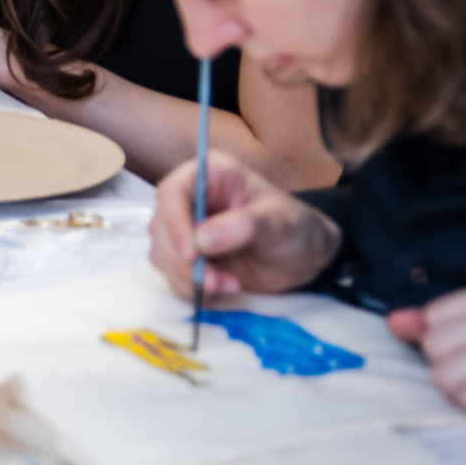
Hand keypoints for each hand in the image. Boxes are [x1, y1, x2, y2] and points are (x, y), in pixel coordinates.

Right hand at [149, 149, 337, 298]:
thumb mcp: (279, 222)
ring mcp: (185, 229)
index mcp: (209, 175)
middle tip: (216, 283)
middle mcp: (190, 199)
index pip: (172, 193)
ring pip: (162, 255)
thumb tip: (202, 241)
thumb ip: (244, 226)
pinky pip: (172, 275)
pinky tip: (223, 289)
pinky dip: (192, 289)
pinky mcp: (187, 256)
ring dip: (189, 278)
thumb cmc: (296, 228)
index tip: (192, 255)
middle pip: (160, 228)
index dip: (174, 224)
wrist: (305, 259)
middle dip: (184, 261)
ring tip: (229, 286)